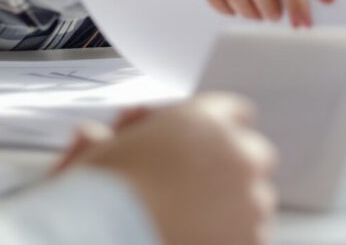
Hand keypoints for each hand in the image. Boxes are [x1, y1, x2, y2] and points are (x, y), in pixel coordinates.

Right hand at [76, 94, 275, 244]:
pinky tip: (195, 241)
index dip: (211, 133)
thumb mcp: (93, 155)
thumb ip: (106, 141)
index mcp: (205, 119)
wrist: (103, 236)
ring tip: (189, 223)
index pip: (233, 113)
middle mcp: (236, 154)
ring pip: (255, 200)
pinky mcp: (253, 240)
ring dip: (232, 209)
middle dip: (228, 171)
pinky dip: (231, 241)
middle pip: (251, 155)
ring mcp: (251, 199)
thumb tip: (90, 137)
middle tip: (193, 191)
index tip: (193, 151)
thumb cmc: (95, 195)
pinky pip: (252, 237)